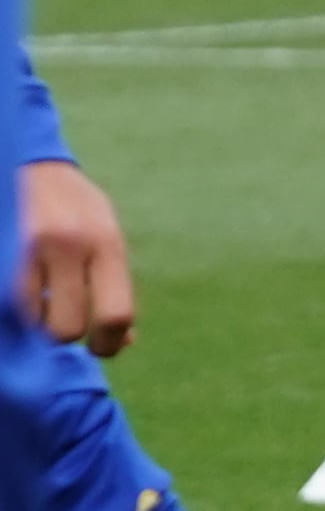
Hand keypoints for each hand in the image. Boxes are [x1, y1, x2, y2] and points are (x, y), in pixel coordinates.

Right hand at [19, 161, 134, 355]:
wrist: (28, 163)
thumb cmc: (73, 207)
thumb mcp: (105, 236)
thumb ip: (113, 284)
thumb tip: (125, 340)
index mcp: (106, 244)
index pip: (117, 314)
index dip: (108, 344)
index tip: (100, 348)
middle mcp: (70, 245)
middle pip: (66, 328)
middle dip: (64, 334)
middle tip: (60, 321)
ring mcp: (28, 248)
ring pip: (30, 321)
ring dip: (33, 320)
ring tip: (37, 298)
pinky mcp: (2, 254)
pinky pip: (10, 303)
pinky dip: (16, 307)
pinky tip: (21, 288)